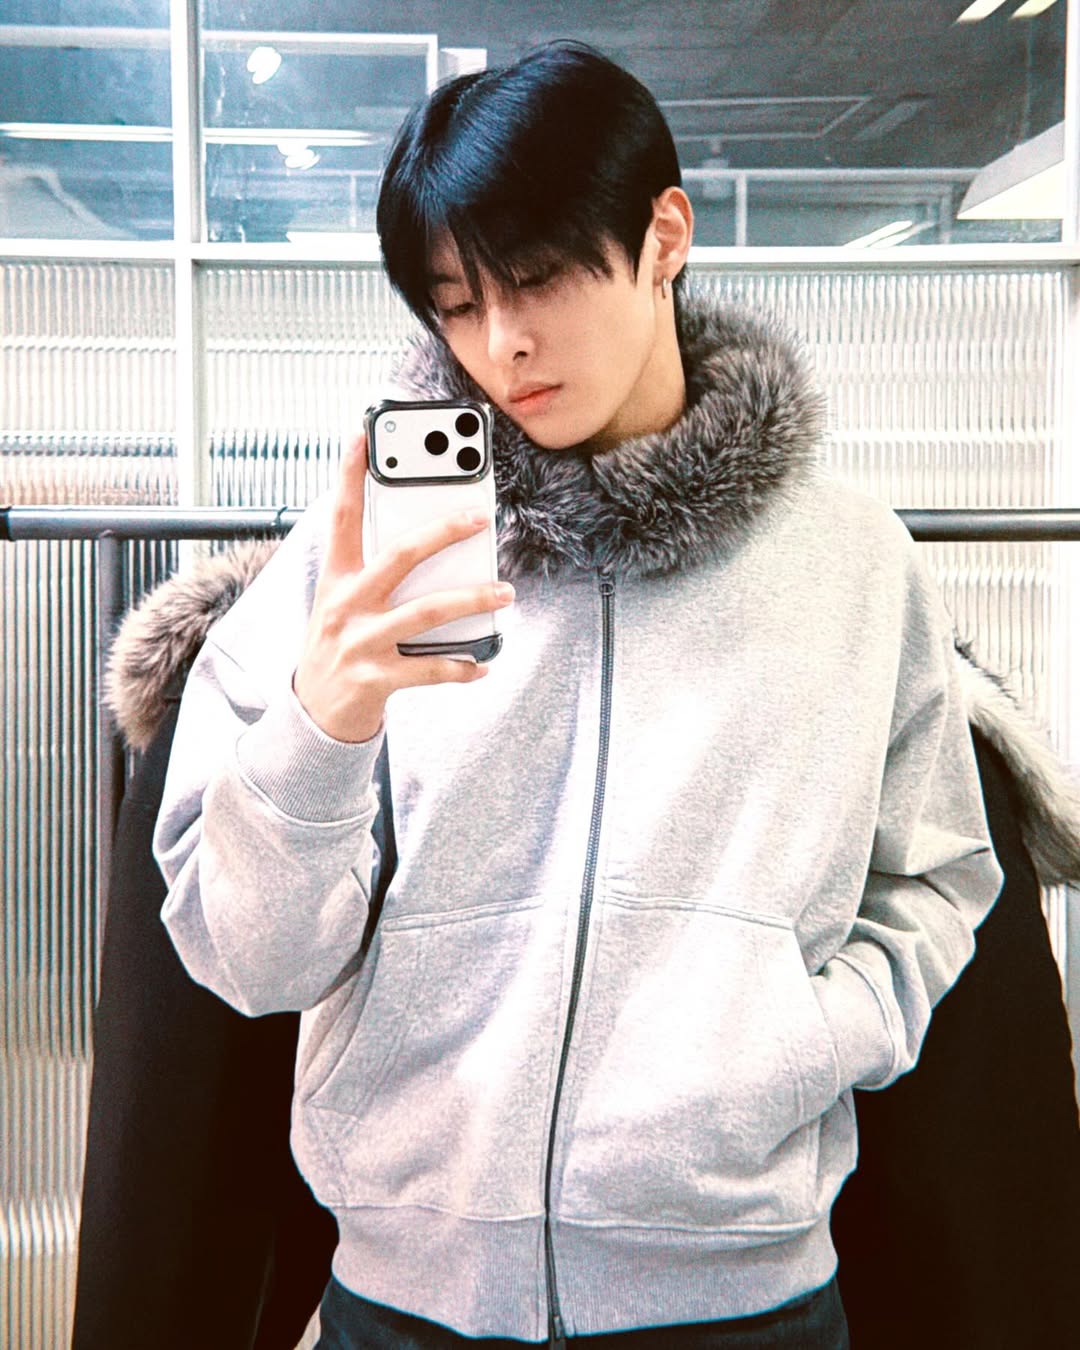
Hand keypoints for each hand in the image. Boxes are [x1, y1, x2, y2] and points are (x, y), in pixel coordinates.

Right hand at [293, 433, 513, 742]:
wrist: (313, 713)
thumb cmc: (338, 645)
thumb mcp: (343, 602)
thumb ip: (374, 571)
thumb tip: (429, 540)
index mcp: (337, 578)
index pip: (342, 516)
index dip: (349, 475)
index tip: (362, 436)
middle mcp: (347, 604)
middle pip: (399, 556)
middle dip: (442, 533)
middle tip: (479, 520)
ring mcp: (361, 642)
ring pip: (426, 611)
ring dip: (472, 600)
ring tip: (504, 593)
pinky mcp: (376, 678)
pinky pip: (429, 668)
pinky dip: (462, 667)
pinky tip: (483, 664)